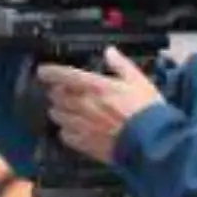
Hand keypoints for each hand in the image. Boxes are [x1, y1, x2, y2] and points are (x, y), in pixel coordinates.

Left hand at [35, 47, 163, 164]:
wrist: (153, 142)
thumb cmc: (147, 110)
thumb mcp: (138, 80)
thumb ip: (120, 65)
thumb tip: (109, 52)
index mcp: (95, 87)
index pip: (63, 75)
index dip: (49, 72)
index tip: (43, 71)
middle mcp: (83, 105)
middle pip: (56, 96)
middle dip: (56, 91)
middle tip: (62, 90)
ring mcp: (82, 125)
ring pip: (57, 115)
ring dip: (59, 110)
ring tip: (67, 108)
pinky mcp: (85, 144)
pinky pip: (65, 136)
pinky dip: (66, 130)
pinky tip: (74, 128)